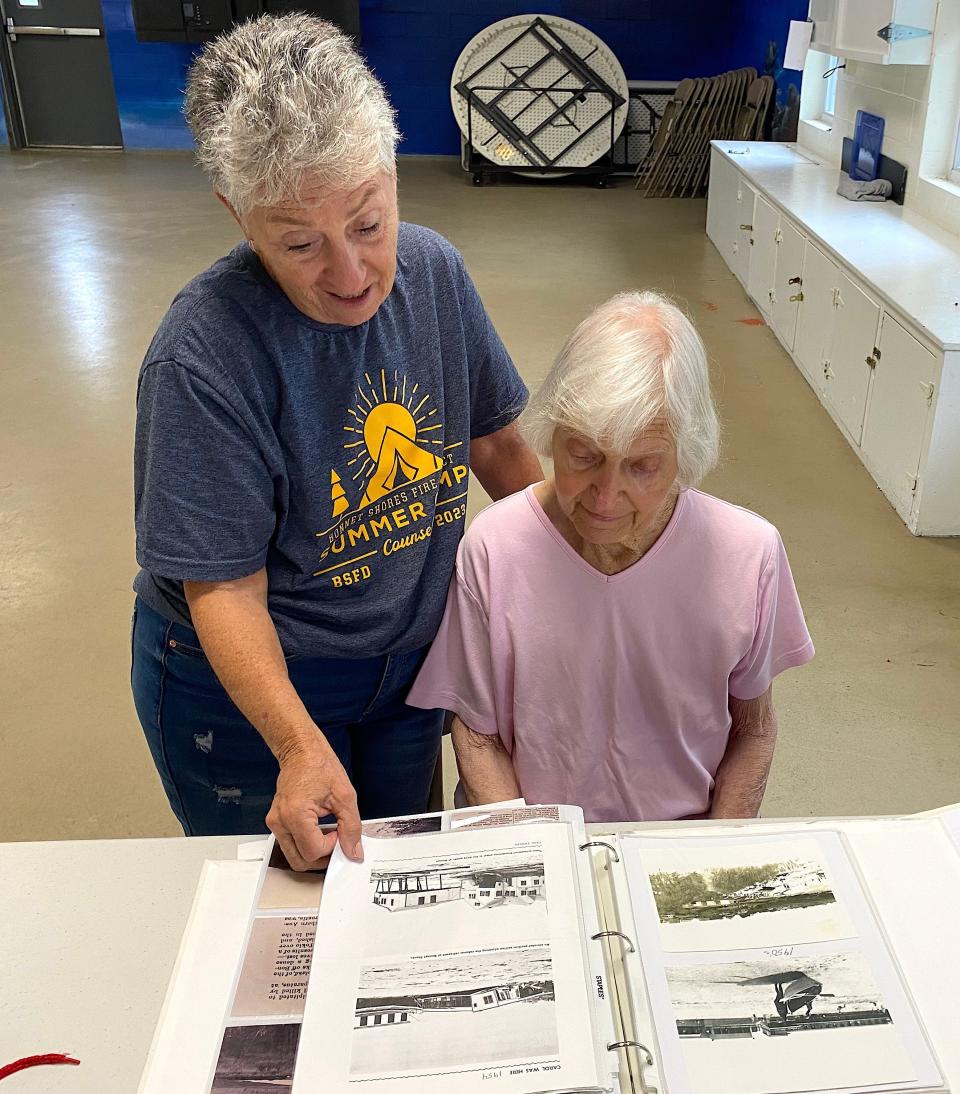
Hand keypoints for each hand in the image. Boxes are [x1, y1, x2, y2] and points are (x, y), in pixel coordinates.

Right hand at [266, 740, 362, 870]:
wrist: (302, 751)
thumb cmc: (319, 766)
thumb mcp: (345, 796)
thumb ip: (351, 827)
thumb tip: (353, 851)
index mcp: (295, 814)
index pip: (313, 851)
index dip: (332, 847)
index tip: (340, 831)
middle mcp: (280, 821)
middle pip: (300, 861)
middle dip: (322, 857)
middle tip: (336, 841)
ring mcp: (275, 822)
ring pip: (293, 856)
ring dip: (313, 852)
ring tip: (327, 834)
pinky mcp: (275, 822)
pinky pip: (290, 844)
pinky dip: (305, 844)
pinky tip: (317, 830)